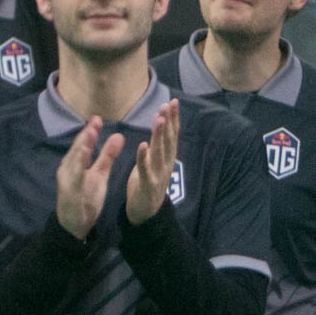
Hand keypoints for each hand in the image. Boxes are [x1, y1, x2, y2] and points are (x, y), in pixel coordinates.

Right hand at [55, 117, 123, 239]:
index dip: (90, 132)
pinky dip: (80, 167)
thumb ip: (107, 156)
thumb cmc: (85, 198)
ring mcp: (67, 181)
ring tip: (90, 133)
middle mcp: (68, 169)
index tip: (98, 118)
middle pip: (77, 149)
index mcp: (75, 164)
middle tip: (95, 120)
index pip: (83, 145)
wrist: (74, 225)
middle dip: (86, 135)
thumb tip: (118, 136)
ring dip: (81, 147)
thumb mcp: (99, 174)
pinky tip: (84, 158)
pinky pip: (75, 179)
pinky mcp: (69, 193)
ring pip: (74, 161)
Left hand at [126, 99, 179, 224]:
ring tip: (159, 119)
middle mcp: (166, 164)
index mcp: (167, 158)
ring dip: (159, 135)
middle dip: (168, 122)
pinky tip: (142, 145)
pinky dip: (143, 157)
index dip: (173, 119)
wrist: (146, 212)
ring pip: (159, 152)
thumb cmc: (148, 183)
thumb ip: (158, 145)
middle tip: (168, 105)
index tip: (173, 102)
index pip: (172, 135)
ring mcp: (158, 174)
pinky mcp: (147, 184)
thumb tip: (161, 125)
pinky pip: (144, 169)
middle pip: (168, 140)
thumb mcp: (155, 161)